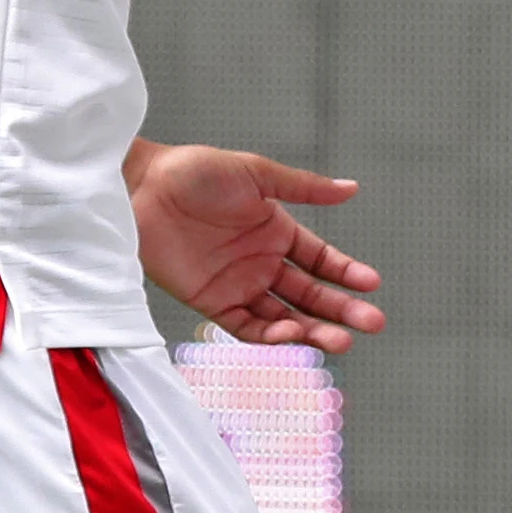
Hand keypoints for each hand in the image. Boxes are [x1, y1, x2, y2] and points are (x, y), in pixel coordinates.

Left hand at [127, 142, 389, 351]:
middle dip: (342, 310)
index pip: (321, 261)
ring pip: (285, 317)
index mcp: (276, 231)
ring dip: (313, 331)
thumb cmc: (194, 171)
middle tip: (371, 323)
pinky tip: (293, 335)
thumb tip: (352, 188)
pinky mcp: (212, 303)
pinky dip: (271, 336)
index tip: (371, 284)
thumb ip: (304, 188)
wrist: (139, 187)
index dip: (347, 273)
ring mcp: (239, 285)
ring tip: (339, 341)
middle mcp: (262, 262)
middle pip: (310, 295)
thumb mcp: (256, 173)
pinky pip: (248, 326)